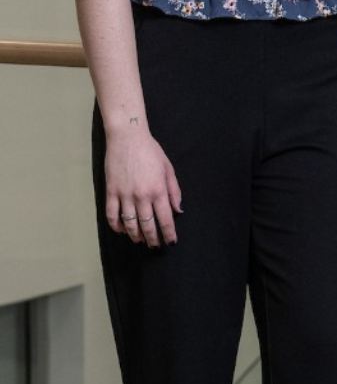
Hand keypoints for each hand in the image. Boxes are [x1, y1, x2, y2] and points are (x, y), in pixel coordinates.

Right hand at [104, 127, 182, 246]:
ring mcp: (124, 195)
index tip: (170, 242)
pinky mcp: (110, 191)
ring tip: (140, 240)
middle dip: (152, 239)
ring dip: (135, 235)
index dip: (168, 234)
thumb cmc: (150, 151)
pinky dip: (116, 226)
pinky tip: (122, 231)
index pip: (165, 219)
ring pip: (129, 224)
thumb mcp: (168, 169)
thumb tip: (178, 211)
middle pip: (147, 225)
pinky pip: (112, 215)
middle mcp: (142, 196)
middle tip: (154, 246)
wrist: (127, 137)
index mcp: (158, 190)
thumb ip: (174, 191)